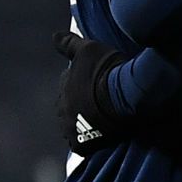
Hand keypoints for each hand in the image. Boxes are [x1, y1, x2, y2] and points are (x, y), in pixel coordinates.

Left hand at [53, 30, 130, 155]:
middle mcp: (62, 110)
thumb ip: (69, 43)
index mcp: (63, 88)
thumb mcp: (89, 49)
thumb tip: (54, 36)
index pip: (70, 85)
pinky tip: (103, 136)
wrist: (126, 93)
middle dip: (84, 104)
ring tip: (106, 119)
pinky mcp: (84, 145)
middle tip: (103, 100)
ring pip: (77, 127)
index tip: (99, 80)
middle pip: (72, 107)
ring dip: (87, 123)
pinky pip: (84, 145)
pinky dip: (91, 141)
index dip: (85, 83)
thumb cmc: (108, 69)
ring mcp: (72, 129)